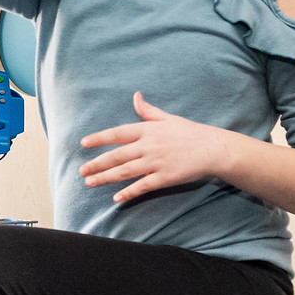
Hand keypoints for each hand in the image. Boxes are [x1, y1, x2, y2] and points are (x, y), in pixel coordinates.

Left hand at [78, 92, 237, 201]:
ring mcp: (156, 163)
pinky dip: (128, 192)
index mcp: (148, 130)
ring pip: (125, 171)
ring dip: (106, 178)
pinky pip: (142, 186)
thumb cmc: (190, 132)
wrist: (213, 149)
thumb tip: (136, 96)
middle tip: (82, 170)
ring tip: (90, 183)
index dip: (100, 138)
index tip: (84, 143)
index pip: (118, 133)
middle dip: (97, 163)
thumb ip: (148, 111)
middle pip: (117, 155)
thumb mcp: (168, 118)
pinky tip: (116, 198)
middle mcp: (148, 146)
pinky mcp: (165, 178)